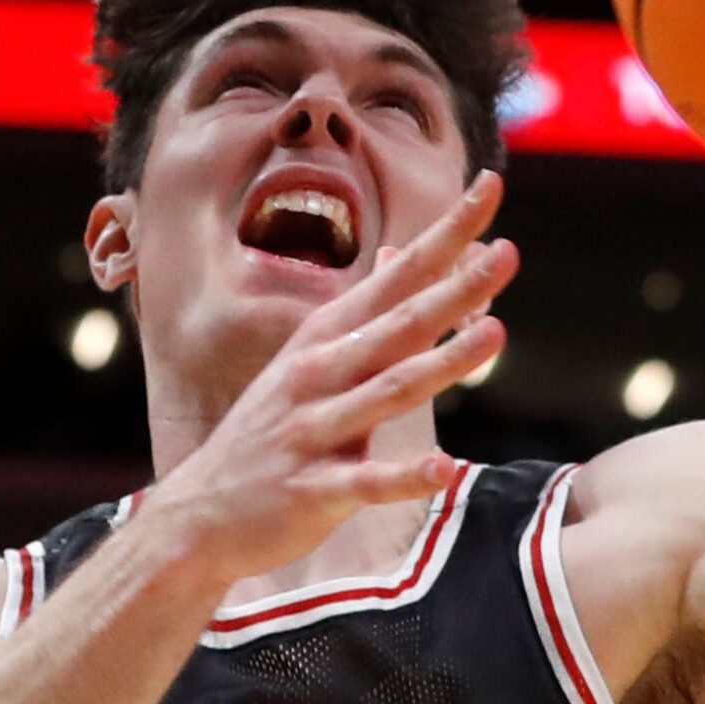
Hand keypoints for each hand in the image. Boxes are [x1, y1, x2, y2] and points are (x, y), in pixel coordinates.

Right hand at [148, 174, 519, 582]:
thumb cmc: (270, 432)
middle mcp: (320, 374)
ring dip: (442, 363)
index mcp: (327, 338)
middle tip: (508, 253)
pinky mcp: (313, 490)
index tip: (490, 186)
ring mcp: (314, 432)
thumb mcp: (310, 359)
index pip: (398, 275)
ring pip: (388, 391)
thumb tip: (404, 253)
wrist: (197, 517)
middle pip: (398, 324)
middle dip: (453, 288)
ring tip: (495, 334)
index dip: (445, 234)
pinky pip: (365, 483)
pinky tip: (446, 470)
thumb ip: (365, 310)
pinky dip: (405, 476)